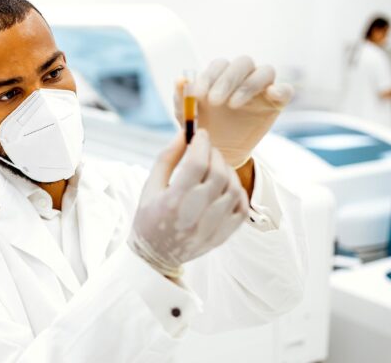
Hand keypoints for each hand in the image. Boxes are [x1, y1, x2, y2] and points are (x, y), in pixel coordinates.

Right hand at [128, 129, 248, 277]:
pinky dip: (238, 192)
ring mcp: (212, 227)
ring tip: (214, 169)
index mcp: (173, 201)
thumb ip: (167, 158)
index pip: (197, 163)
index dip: (202, 143)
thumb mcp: (150, 187)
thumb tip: (184, 133)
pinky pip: (242, 208)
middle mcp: (195, 215)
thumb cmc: (149, 218)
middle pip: (218, 173)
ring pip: (234, 188)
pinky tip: (225, 187)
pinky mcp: (223, 236)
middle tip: (207, 150)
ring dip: (227, 171)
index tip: (200, 134)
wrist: (155, 256)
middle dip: (214, 154)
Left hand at [175, 57, 293, 166]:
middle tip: (214, 100)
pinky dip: (281, 89)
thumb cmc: (204, 129)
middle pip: (243, 63)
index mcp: (222, 75)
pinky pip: (286, 90)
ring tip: (233, 105)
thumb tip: (180, 80)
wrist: (220, 152)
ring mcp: (262, 89)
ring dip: (248, 85)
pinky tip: (271, 95)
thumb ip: (182, 98)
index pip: (219, 65)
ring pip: (265, 71)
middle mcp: (243, 77)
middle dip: (227, 79)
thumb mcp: (188, 117)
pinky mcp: (276, 103)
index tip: (197, 95)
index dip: (208, 76)